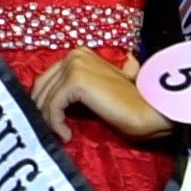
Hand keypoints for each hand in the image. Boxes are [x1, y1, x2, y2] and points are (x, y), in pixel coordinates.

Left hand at [29, 48, 173, 142]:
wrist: (150, 110)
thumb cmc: (129, 105)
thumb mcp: (99, 92)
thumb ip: (79, 88)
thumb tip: (56, 99)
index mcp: (79, 54)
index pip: (47, 78)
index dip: (42, 101)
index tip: (45, 121)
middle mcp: (75, 55)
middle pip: (41, 86)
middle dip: (41, 110)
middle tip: (47, 131)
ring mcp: (75, 65)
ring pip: (46, 97)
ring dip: (48, 120)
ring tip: (60, 135)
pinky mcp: (76, 81)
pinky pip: (53, 105)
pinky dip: (55, 123)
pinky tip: (66, 135)